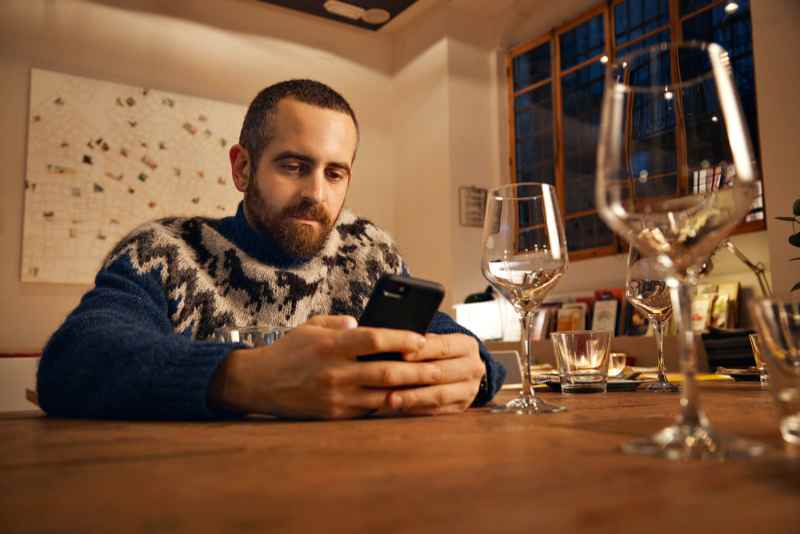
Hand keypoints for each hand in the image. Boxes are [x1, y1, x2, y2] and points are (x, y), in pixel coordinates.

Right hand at [209, 315, 449, 419]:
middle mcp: (335, 372)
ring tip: (429, 384)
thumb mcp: (311, 327)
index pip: (375, 340)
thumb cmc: (288, 351)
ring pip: (383, 395)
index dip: (402, 339)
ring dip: (408, 390)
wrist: (258, 383)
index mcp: (331, 346)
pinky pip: (370, 409)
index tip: (421, 339)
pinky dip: (388, 402)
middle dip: (416, 370)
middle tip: (437, 367)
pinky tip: (404, 397)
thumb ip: (338, 323)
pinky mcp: (334, 415)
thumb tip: (364, 324)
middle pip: (386, 371)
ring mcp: (335, 397)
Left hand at [383, 333, 485, 415]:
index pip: (443, 346)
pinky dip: (416, 409)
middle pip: (441, 372)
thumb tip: (397, 344)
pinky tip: (399, 407)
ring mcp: (470, 390)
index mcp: (467, 346)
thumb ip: (421, 341)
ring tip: (390, 399)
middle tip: (389, 378)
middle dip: (413, 376)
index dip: (421, 351)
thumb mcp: (437, 339)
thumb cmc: (438, 349)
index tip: (401, 353)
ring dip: (413, 397)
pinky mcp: (461, 407)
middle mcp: (473, 368)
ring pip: (439, 395)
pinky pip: (437, 410)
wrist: (461, 367)